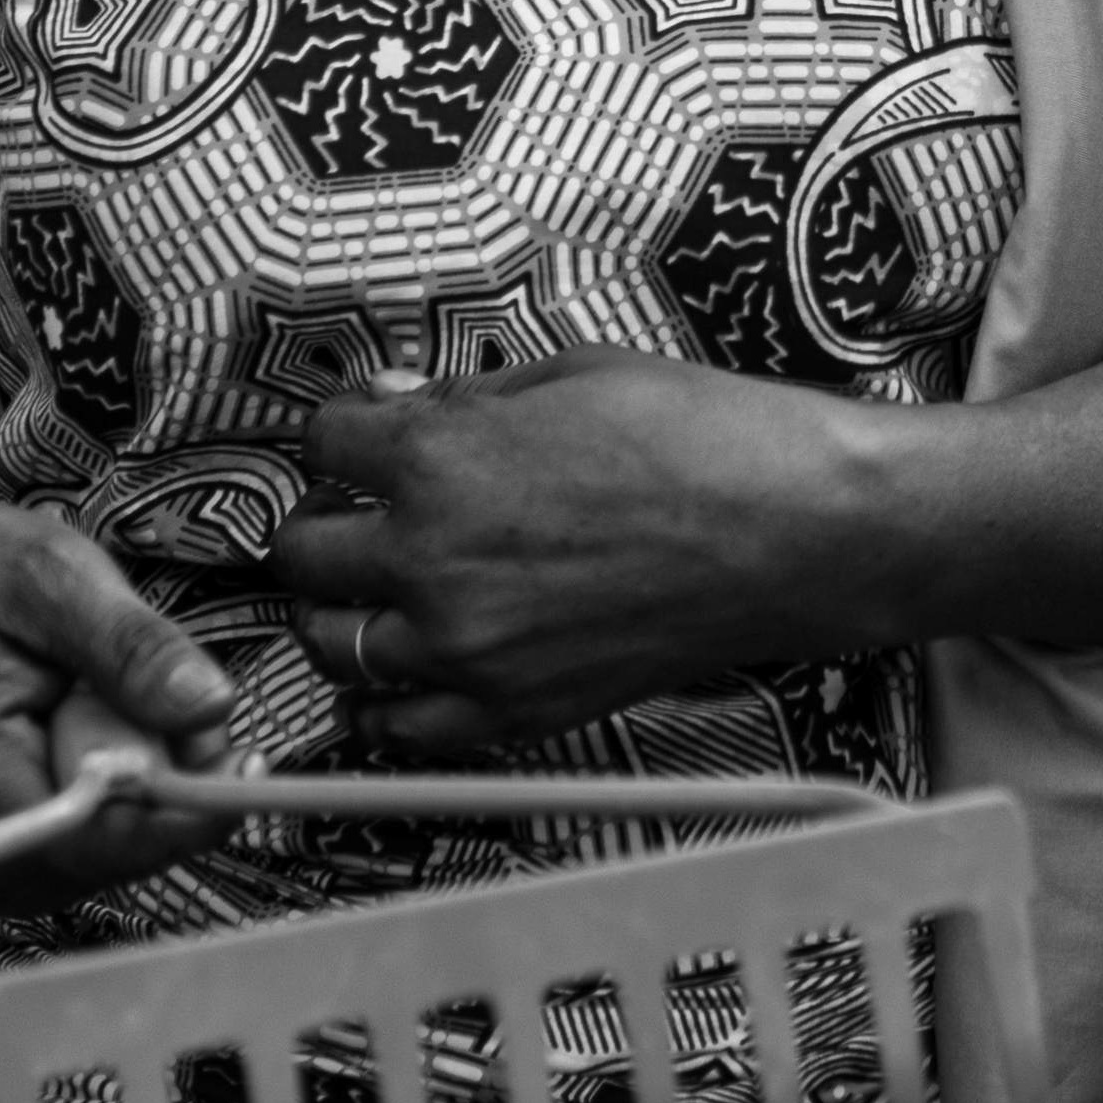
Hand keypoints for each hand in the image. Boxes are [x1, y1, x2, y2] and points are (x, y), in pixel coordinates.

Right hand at [0, 478, 245, 912]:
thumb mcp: (50, 571)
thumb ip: (130, 644)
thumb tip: (212, 707)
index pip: (90, 839)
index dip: (181, 813)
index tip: (246, 761)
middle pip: (104, 860)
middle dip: (168, 794)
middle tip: (189, 704)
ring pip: (99, 862)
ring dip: (141, 797)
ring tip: (123, 702)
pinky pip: (78, 852)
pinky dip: (111, 802)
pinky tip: (99, 738)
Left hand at [274, 352, 887, 758]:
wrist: (800, 532)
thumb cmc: (706, 441)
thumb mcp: (571, 374)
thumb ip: (466, 397)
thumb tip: (402, 402)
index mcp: (440, 462)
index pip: (320, 445)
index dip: (341, 434)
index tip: (362, 437)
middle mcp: (434, 563)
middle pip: (302, 555)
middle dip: (324, 523)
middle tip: (356, 512)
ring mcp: (470, 649)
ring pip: (334, 647)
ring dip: (344, 612)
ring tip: (380, 588)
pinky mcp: (514, 711)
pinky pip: (398, 727)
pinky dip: (386, 701)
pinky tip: (404, 667)